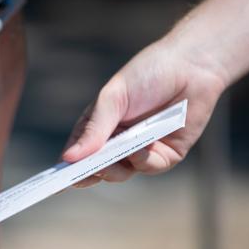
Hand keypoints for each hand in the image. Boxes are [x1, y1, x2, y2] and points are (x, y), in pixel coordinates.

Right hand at [62, 36, 227, 186]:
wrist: (192, 65)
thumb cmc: (147, 73)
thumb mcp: (113, 98)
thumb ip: (94, 129)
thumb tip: (69, 158)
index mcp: (98, 127)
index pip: (77, 153)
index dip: (66, 169)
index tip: (55, 182)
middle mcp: (117, 142)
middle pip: (96, 169)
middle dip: (90, 173)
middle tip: (86, 173)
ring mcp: (141, 151)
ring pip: (121, 174)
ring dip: (115, 169)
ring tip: (116, 156)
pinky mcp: (165, 155)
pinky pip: (149, 168)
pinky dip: (143, 161)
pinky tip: (143, 147)